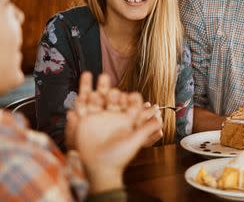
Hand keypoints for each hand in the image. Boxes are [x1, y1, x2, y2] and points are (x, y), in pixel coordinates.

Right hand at [67, 72, 161, 192]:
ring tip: (100, 76)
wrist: (100, 167)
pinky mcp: (86, 119)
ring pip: (98, 97)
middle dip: (111, 89)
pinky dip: (83, 92)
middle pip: (112, 98)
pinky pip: (83, 103)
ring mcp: (99, 116)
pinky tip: (85, 80)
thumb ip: (146, 130)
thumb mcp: (134, 142)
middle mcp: (112, 115)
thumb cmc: (119, 157)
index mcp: (125, 118)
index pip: (129, 103)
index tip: (133, 95)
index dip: (131, 99)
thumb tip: (161, 121)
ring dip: (98, 86)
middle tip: (109, 79)